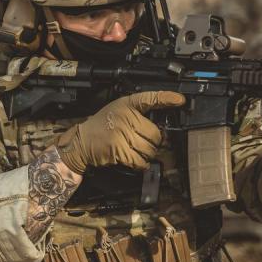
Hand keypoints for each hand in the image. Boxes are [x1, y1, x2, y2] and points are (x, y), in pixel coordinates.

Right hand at [57, 91, 185, 173]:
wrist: (81, 142)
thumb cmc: (102, 126)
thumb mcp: (118, 110)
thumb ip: (138, 114)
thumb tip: (162, 128)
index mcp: (127, 105)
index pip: (150, 98)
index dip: (167, 98)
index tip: (180, 100)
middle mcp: (126, 117)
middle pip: (155, 134)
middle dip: (155, 142)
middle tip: (147, 142)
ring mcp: (122, 134)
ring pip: (150, 148)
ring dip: (148, 154)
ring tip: (138, 150)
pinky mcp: (119, 150)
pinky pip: (140, 160)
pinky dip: (141, 163)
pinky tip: (135, 159)